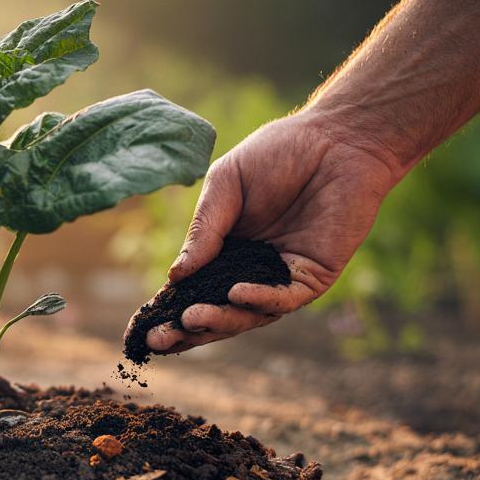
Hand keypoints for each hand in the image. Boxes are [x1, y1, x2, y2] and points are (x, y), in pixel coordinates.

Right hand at [142, 110, 404, 353]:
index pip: (192, 292)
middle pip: (216, 312)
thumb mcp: (226, 186)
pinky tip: (236, 294)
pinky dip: (259, 300)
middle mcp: (251, 273)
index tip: (143, 332)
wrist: (336, 140)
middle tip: (160, 339)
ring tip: (191, 319)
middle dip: (188, 330)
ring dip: (219, 320)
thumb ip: (204, 231)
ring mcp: (281, 279)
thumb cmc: (279, 154)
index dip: (168, 313)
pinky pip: (283, 299)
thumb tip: (176, 277)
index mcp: (224, 252)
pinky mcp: (312, 278)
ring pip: (248, 314)